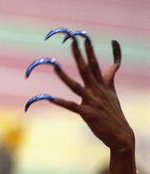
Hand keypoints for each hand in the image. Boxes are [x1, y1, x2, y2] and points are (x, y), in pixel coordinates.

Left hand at [25, 29, 134, 150]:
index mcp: (102, 86)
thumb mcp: (113, 93)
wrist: (120, 134)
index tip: (84, 39)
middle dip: (79, 56)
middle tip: (72, 43)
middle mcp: (97, 91)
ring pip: (75, 86)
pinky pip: (72, 107)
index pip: (95, 65)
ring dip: (64, 77)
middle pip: (86, 70)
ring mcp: (92, 102)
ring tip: (55, 67)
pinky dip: (62, 102)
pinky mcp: (87, 114)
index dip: (89, 52)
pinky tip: (52, 98)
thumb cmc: (114, 114)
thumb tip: (112, 65)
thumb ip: (110, 78)